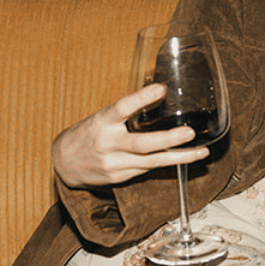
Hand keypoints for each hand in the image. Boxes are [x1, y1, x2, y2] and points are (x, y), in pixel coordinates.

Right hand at [51, 83, 209, 188]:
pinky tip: (184, 158)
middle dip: (168, 139)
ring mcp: (114, 163)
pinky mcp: (120, 177)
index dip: (141, 98)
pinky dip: (166, 163)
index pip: (121, 108)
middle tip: (189, 133)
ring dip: (179, 158)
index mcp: (101, 122)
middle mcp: (107, 144)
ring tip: (200, 152)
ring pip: (151, 162)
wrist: (63, 163)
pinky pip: (147, 169)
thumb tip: (159, 93)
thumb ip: (126, 112)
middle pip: (140, 143)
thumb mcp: (102, 117)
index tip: (160, 88)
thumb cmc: (89, 134)